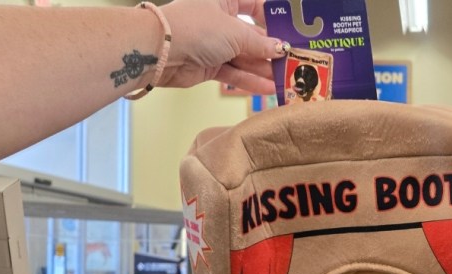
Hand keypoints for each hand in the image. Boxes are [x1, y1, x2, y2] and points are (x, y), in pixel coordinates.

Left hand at [160, 0, 284, 94]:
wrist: (159, 52)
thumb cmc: (197, 28)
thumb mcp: (235, 32)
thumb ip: (260, 43)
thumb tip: (281, 48)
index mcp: (224, 1)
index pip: (253, 5)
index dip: (271, 17)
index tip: (289, 31)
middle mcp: (220, 21)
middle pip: (251, 36)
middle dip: (271, 50)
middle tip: (292, 62)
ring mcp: (214, 45)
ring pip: (244, 58)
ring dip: (264, 69)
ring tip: (285, 79)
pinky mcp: (209, 66)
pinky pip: (234, 73)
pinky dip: (250, 80)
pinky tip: (268, 88)